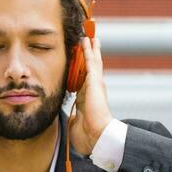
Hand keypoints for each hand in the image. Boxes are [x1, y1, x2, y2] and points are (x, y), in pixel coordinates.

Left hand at [66, 34, 112, 155]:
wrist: (98, 136)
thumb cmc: (88, 135)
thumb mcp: (76, 123)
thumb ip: (75, 117)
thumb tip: (74, 116)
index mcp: (87, 99)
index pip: (83, 79)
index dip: (81, 69)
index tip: (79, 61)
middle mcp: (93, 89)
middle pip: (90, 67)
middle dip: (88, 55)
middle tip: (87, 41)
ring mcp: (95, 84)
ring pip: (92, 61)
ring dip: (90, 48)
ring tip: (88, 35)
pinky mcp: (95, 81)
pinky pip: (91, 62)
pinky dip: (89, 50)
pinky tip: (86, 40)